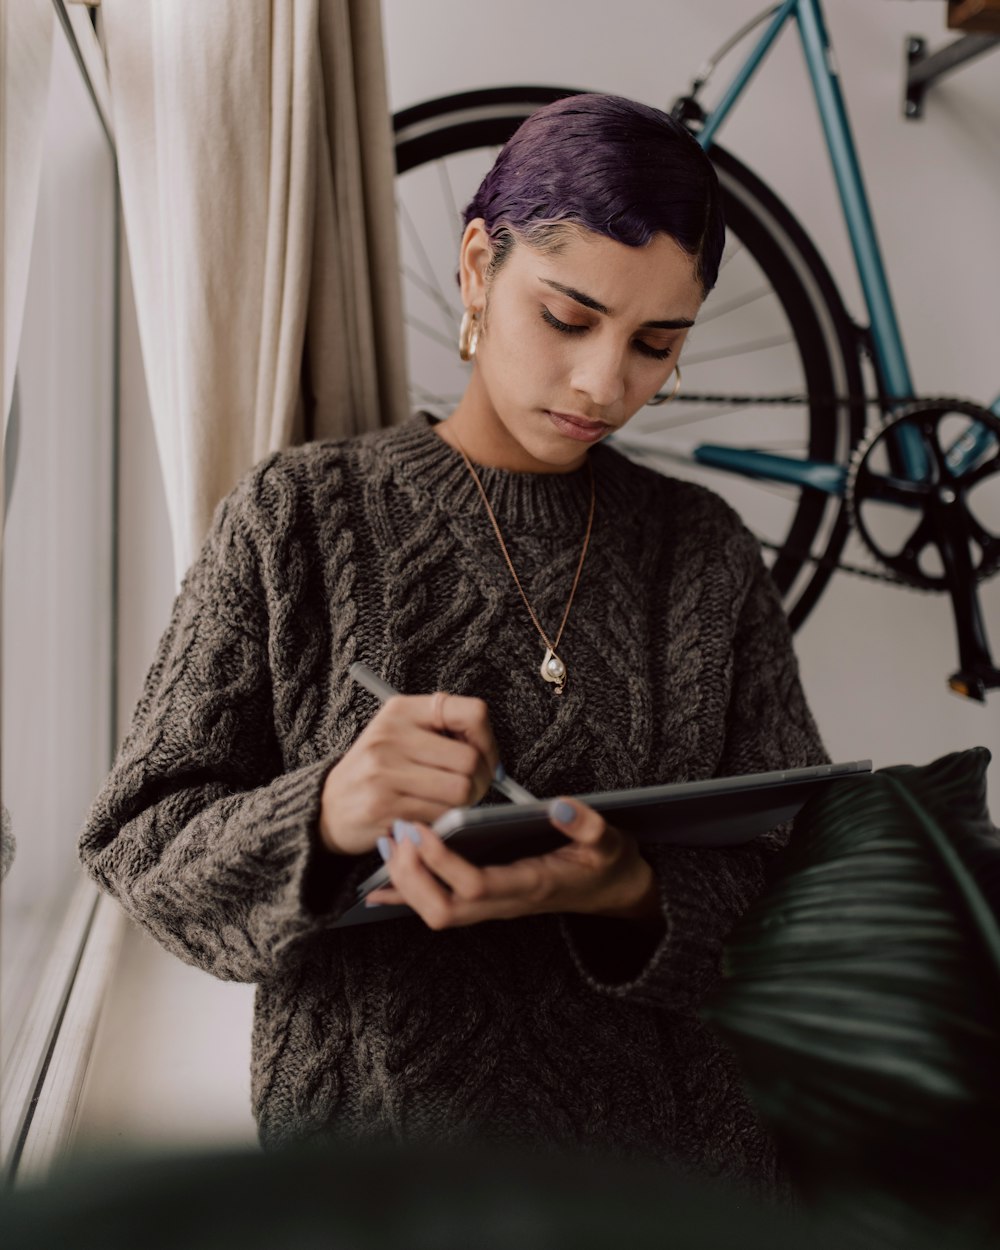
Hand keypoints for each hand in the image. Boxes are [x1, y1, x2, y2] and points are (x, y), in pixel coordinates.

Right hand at [318, 693, 499, 855]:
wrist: (327, 807)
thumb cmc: (375, 771)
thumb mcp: (399, 734)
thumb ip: (441, 732)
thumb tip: (490, 754)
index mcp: (401, 711)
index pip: (471, 713)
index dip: (489, 740)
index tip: (485, 757)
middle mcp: (391, 736)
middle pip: (470, 759)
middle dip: (481, 781)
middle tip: (472, 789)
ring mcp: (384, 771)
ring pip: (460, 791)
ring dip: (465, 805)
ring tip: (449, 804)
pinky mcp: (383, 806)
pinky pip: (440, 816)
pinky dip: (443, 821)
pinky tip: (429, 817)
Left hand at [365, 797, 661, 930]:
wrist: (612, 891)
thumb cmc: (607, 863)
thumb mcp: (609, 840)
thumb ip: (587, 825)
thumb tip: (560, 806)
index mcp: (532, 885)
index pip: (476, 885)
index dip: (442, 862)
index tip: (419, 830)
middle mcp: (506, 903)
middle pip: (443, 910)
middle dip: (412, 876)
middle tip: (395, 833)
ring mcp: (493, 907)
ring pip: (436, 912)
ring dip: (405, 882)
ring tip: (387, 841)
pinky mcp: (485, 902)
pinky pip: (439, 907)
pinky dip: (406, 897)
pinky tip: (378, 885)